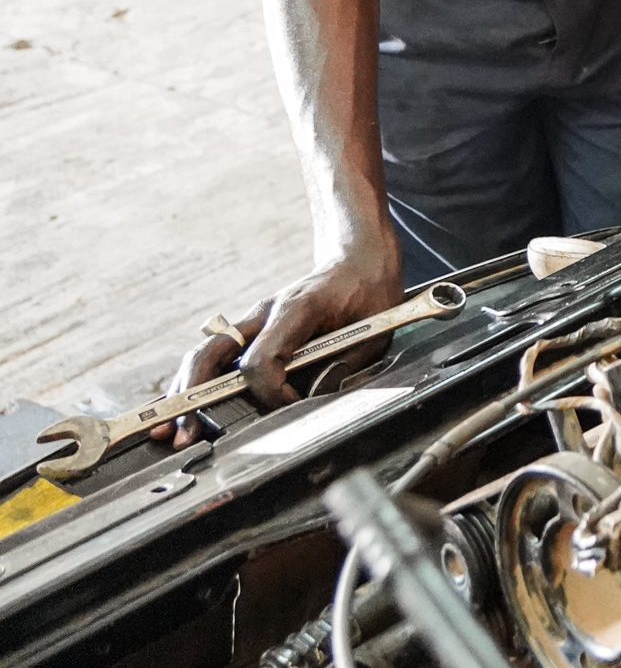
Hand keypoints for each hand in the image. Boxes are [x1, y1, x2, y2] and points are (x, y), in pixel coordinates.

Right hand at [158, 243, 403, 445]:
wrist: (360, 260)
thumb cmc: (368, 294)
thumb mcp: (371, 334)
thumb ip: (342, 369)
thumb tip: (312, 401)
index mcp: (295, 310)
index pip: (261, 360)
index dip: (271, 393)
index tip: (290, 406)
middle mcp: (264, 314)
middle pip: (211, 354)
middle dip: (196, 397)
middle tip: (190, 434)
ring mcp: (252, 321)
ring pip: (203, 355)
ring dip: (184, 393)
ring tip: (173, 431)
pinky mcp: (250, 330)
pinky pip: (214, 356)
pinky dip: (194, 382)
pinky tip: (180, 406)